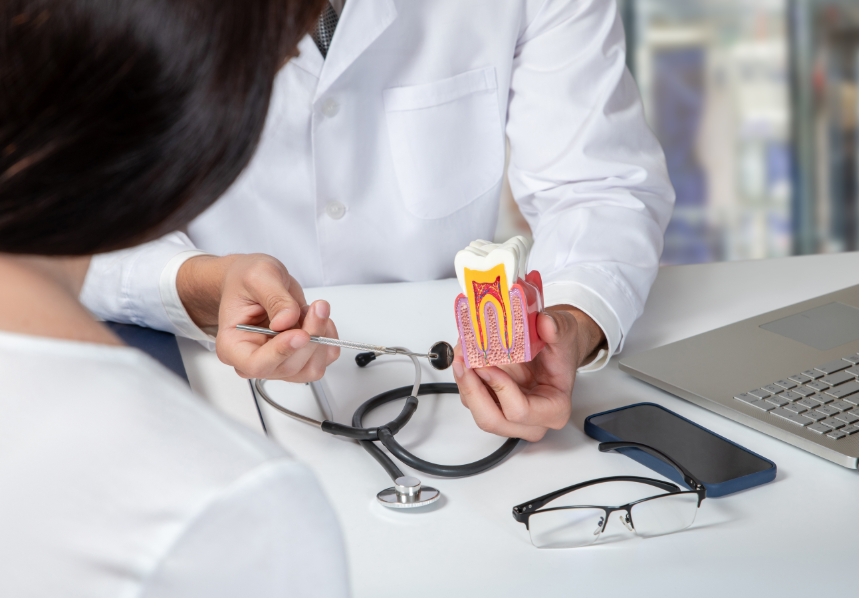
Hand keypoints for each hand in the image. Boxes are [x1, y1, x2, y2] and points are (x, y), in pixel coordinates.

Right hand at [177, 254, 338, 381]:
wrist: (254, 283)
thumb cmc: (246, 281)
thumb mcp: (258, 277)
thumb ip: (274, 298)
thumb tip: (287, 320)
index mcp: (233, 346)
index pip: (256, 364)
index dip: (281, 353)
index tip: (301, 334)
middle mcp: (256, 359)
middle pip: (289, 367)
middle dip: (310, 337)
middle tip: (318, 307)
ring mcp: (280, 361)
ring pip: (310, 368)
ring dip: (321, 337)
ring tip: (310, 310)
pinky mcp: (299, 356)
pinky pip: (324, 358)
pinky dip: (329, 337)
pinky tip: (316, 318)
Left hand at [452, 305, 604, 441]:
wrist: (554, 349)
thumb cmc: (560, 349)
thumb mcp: (565, 332)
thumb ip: (558, 328)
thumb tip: (545, 324)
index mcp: (554, 409)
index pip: (521, 411)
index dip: (500, 389)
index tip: (487, 365)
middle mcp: (531, 420)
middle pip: (491, 420)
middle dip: (472, 390)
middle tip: (463, 361)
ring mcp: (509, 414)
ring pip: (476, 409)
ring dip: (464, 381)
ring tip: (461, 352)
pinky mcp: (493, 404)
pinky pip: (471, 398)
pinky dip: (464, 377)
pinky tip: (464, 356)